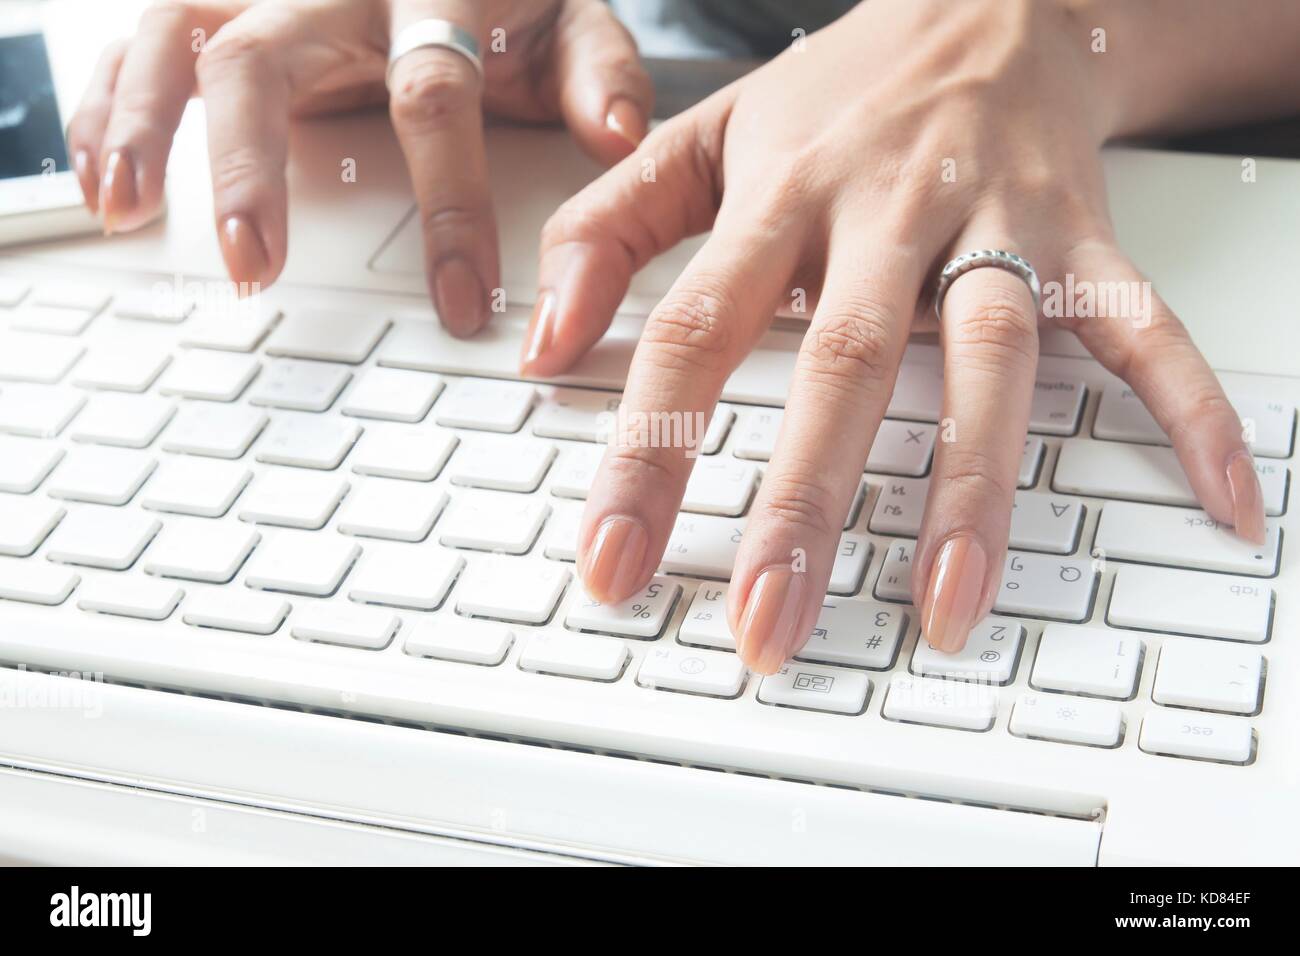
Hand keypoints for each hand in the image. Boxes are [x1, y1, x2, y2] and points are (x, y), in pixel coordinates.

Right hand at [67, 0, 650, 335]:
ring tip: (129, 212)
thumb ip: (599, 72)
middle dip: (251, 168)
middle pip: (266, 60)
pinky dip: (110, 103)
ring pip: (182, 39)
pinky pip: (146, 40)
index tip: (460, 299)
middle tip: (253, 265)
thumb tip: (616, 135)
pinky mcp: (223, 5)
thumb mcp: (573, 21)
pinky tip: (103, 173)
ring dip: (145, 127)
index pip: (433, 98)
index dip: (448, 203)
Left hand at [528, 0, 1267, 671]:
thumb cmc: (840, 91)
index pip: (694, 333)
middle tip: (766, 625)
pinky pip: (1141, 328)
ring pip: (989, 362)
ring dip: (973, 489)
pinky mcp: (1084, 239)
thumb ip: (608, 230)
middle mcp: (888, 217)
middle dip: (803, 505)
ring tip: (949, 609)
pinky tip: (1221, 501)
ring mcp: (996, 228)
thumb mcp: (704, 137)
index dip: (646, 452)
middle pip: (843, 368)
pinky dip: (1188, 410)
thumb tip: (537, 342)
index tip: (612, 564)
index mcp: (781, 196)